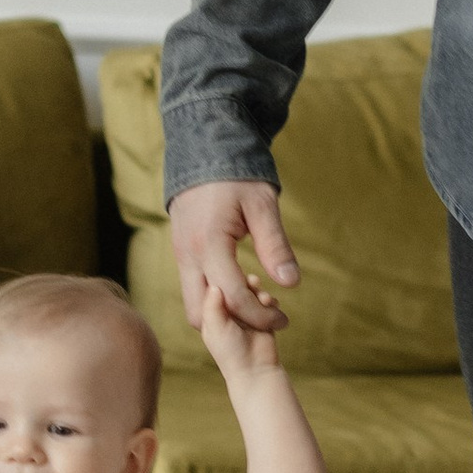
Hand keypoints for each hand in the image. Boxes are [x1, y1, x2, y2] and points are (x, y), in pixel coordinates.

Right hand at [167, 179, 298, 335]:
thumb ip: (275, 246)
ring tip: (256, 302)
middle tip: (265, 315)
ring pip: (194, 305)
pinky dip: (216, 300)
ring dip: (223, 313)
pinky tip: (243, 288)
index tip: (282, 319)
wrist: (205, 149)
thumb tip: (291, 283)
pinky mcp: (182, 253)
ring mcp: (181, 255)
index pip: (232, 298)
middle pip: (201, 315)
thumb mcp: (263, 206)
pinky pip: (194, 289)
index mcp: (208, 244)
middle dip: (234, 324)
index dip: (259, 316)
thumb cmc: (238, 175)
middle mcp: (188, 255)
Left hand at [198, 280, 286, 379]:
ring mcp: (246, 313)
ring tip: (264, 298)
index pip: (216, 286)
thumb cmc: (230, 351)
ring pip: (252, 291)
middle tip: (253, 283)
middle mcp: (228, 310)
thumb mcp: (215, 327)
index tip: (232, 274)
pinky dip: (269, 300)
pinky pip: (267, 301)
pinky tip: (270, 303)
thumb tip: (214, 285)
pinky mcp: (262, 317)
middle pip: (236, 285)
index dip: (224, 278)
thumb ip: (212, 306)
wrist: (255, 369)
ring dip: (259, 291)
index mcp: (212, 311)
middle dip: (245, 283)